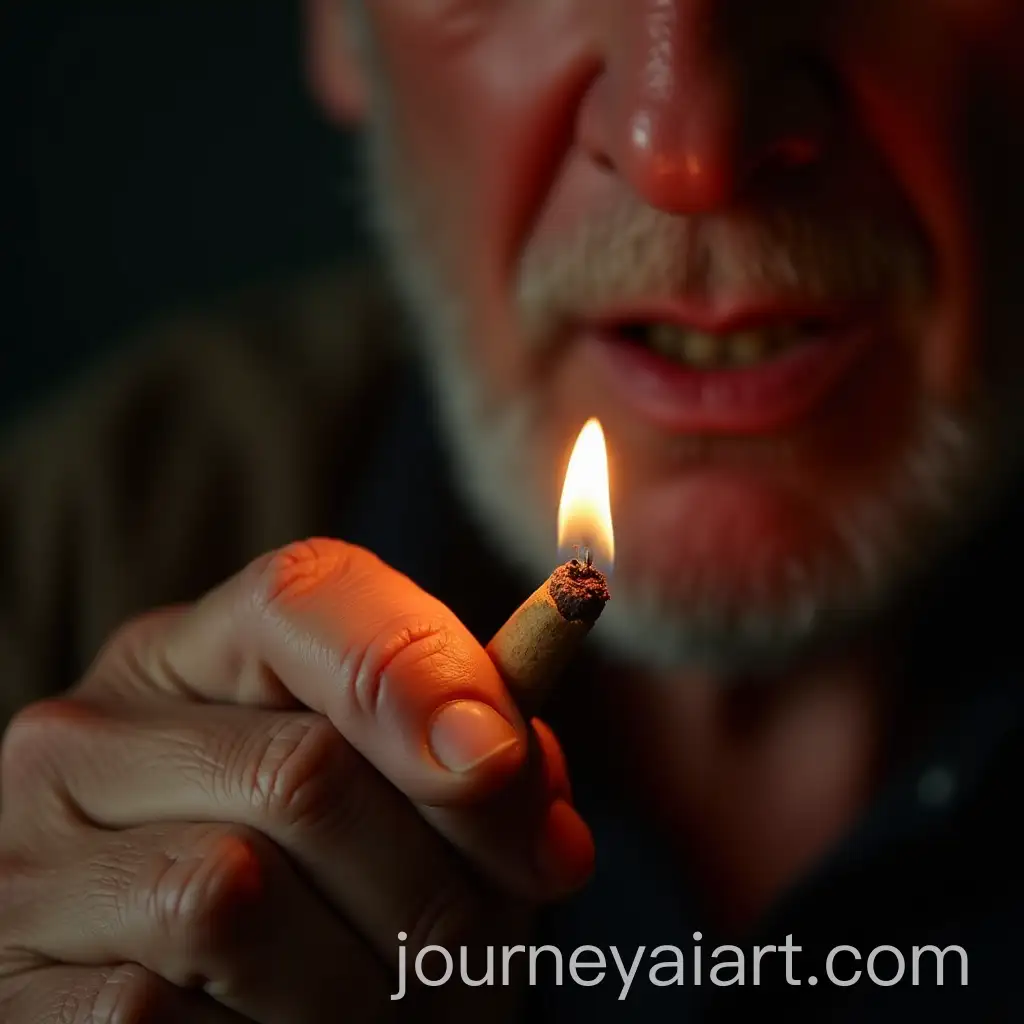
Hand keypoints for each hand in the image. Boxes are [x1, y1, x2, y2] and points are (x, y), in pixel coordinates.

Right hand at [0, 539, 593, 1021]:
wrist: (216, 1005)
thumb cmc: (340, 885)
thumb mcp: (408, 799)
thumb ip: (467, 757)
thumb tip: (522, 786)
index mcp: (197, 655)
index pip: (304, 598)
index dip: (418, 670)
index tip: (501, 760)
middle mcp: (93, 733)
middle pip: (302, 768)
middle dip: (433, 875)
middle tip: (489, 939)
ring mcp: (32, 856)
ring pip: (231, 894)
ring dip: (361, 977)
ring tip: (403, 998)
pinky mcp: (13, 989)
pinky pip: (161, 1015)